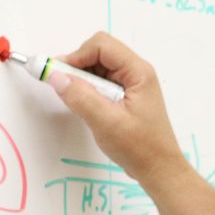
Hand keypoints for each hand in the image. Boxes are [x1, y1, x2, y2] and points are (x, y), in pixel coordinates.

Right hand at [49, 32, 186, 187]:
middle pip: (98, 53)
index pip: (102, 45)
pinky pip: (100, 83)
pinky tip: (86, 107)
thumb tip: (55, 76)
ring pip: (97, 67)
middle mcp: (136, 73)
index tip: (59, 75)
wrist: (158, 169)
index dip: (77, 56)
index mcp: (138, 73)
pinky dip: (87, 90)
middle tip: (64, 88)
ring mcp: (131, 85)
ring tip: (78, 102)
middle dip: (77, 67)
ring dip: (81, 80)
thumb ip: (80, 97)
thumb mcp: (106, 122)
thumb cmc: (140, 147)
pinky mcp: (125, 96)